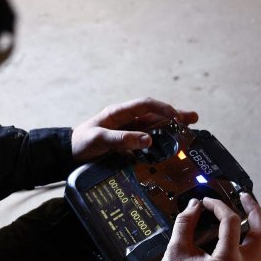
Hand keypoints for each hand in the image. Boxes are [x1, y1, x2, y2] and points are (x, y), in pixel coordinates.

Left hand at [70, 97, 197, 162]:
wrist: (66, 155)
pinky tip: (170, 149)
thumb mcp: (100, 140)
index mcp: (119, 113)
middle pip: (155, 115)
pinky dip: (160, 143)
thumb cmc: (80, 144)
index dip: (163, 108)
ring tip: (188, 133)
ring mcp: (127, 131)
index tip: (178, 117)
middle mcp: (126, 120)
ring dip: (170, 129)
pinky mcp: (126, 144)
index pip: (146, 105)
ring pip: (153, 128)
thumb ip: (122, 139)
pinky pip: (147, 141)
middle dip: (174, 116)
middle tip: (193, 120)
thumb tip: (148, 140)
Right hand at [147, 193, 260, 260]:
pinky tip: (253, 234)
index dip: (218, 206)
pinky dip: (258, 241)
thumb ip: (185, 223)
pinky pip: (256, 257)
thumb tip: (194, 205)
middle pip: (260, 235)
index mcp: (227, 260)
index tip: (205, 202)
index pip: (231, 222)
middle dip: (256, 212)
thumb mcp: (176, 250)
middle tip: (247, 196)